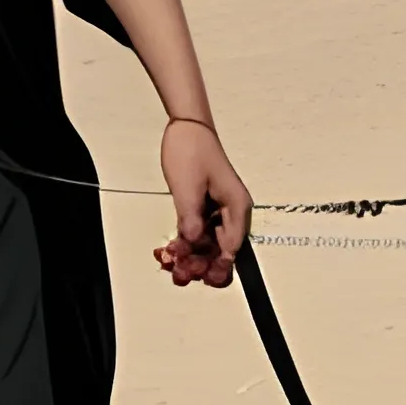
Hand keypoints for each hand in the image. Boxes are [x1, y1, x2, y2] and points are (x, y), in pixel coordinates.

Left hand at [151, 119, 251, 287]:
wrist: (186, 126)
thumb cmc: (191, 151)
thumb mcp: (187, 187)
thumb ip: (191, 219)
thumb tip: (192, 244)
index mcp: (236, 206)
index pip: (232, 246)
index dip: (217, 266)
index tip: (201, 279)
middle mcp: (232, 211)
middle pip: (221, 248)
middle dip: (201, 264)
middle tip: (178, 275)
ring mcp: (218, 209)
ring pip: (208, 242)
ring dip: (191, 254)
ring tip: (170, 265)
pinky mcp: (205, 206)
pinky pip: (199, 230)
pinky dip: (186, 241)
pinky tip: (170, 250)